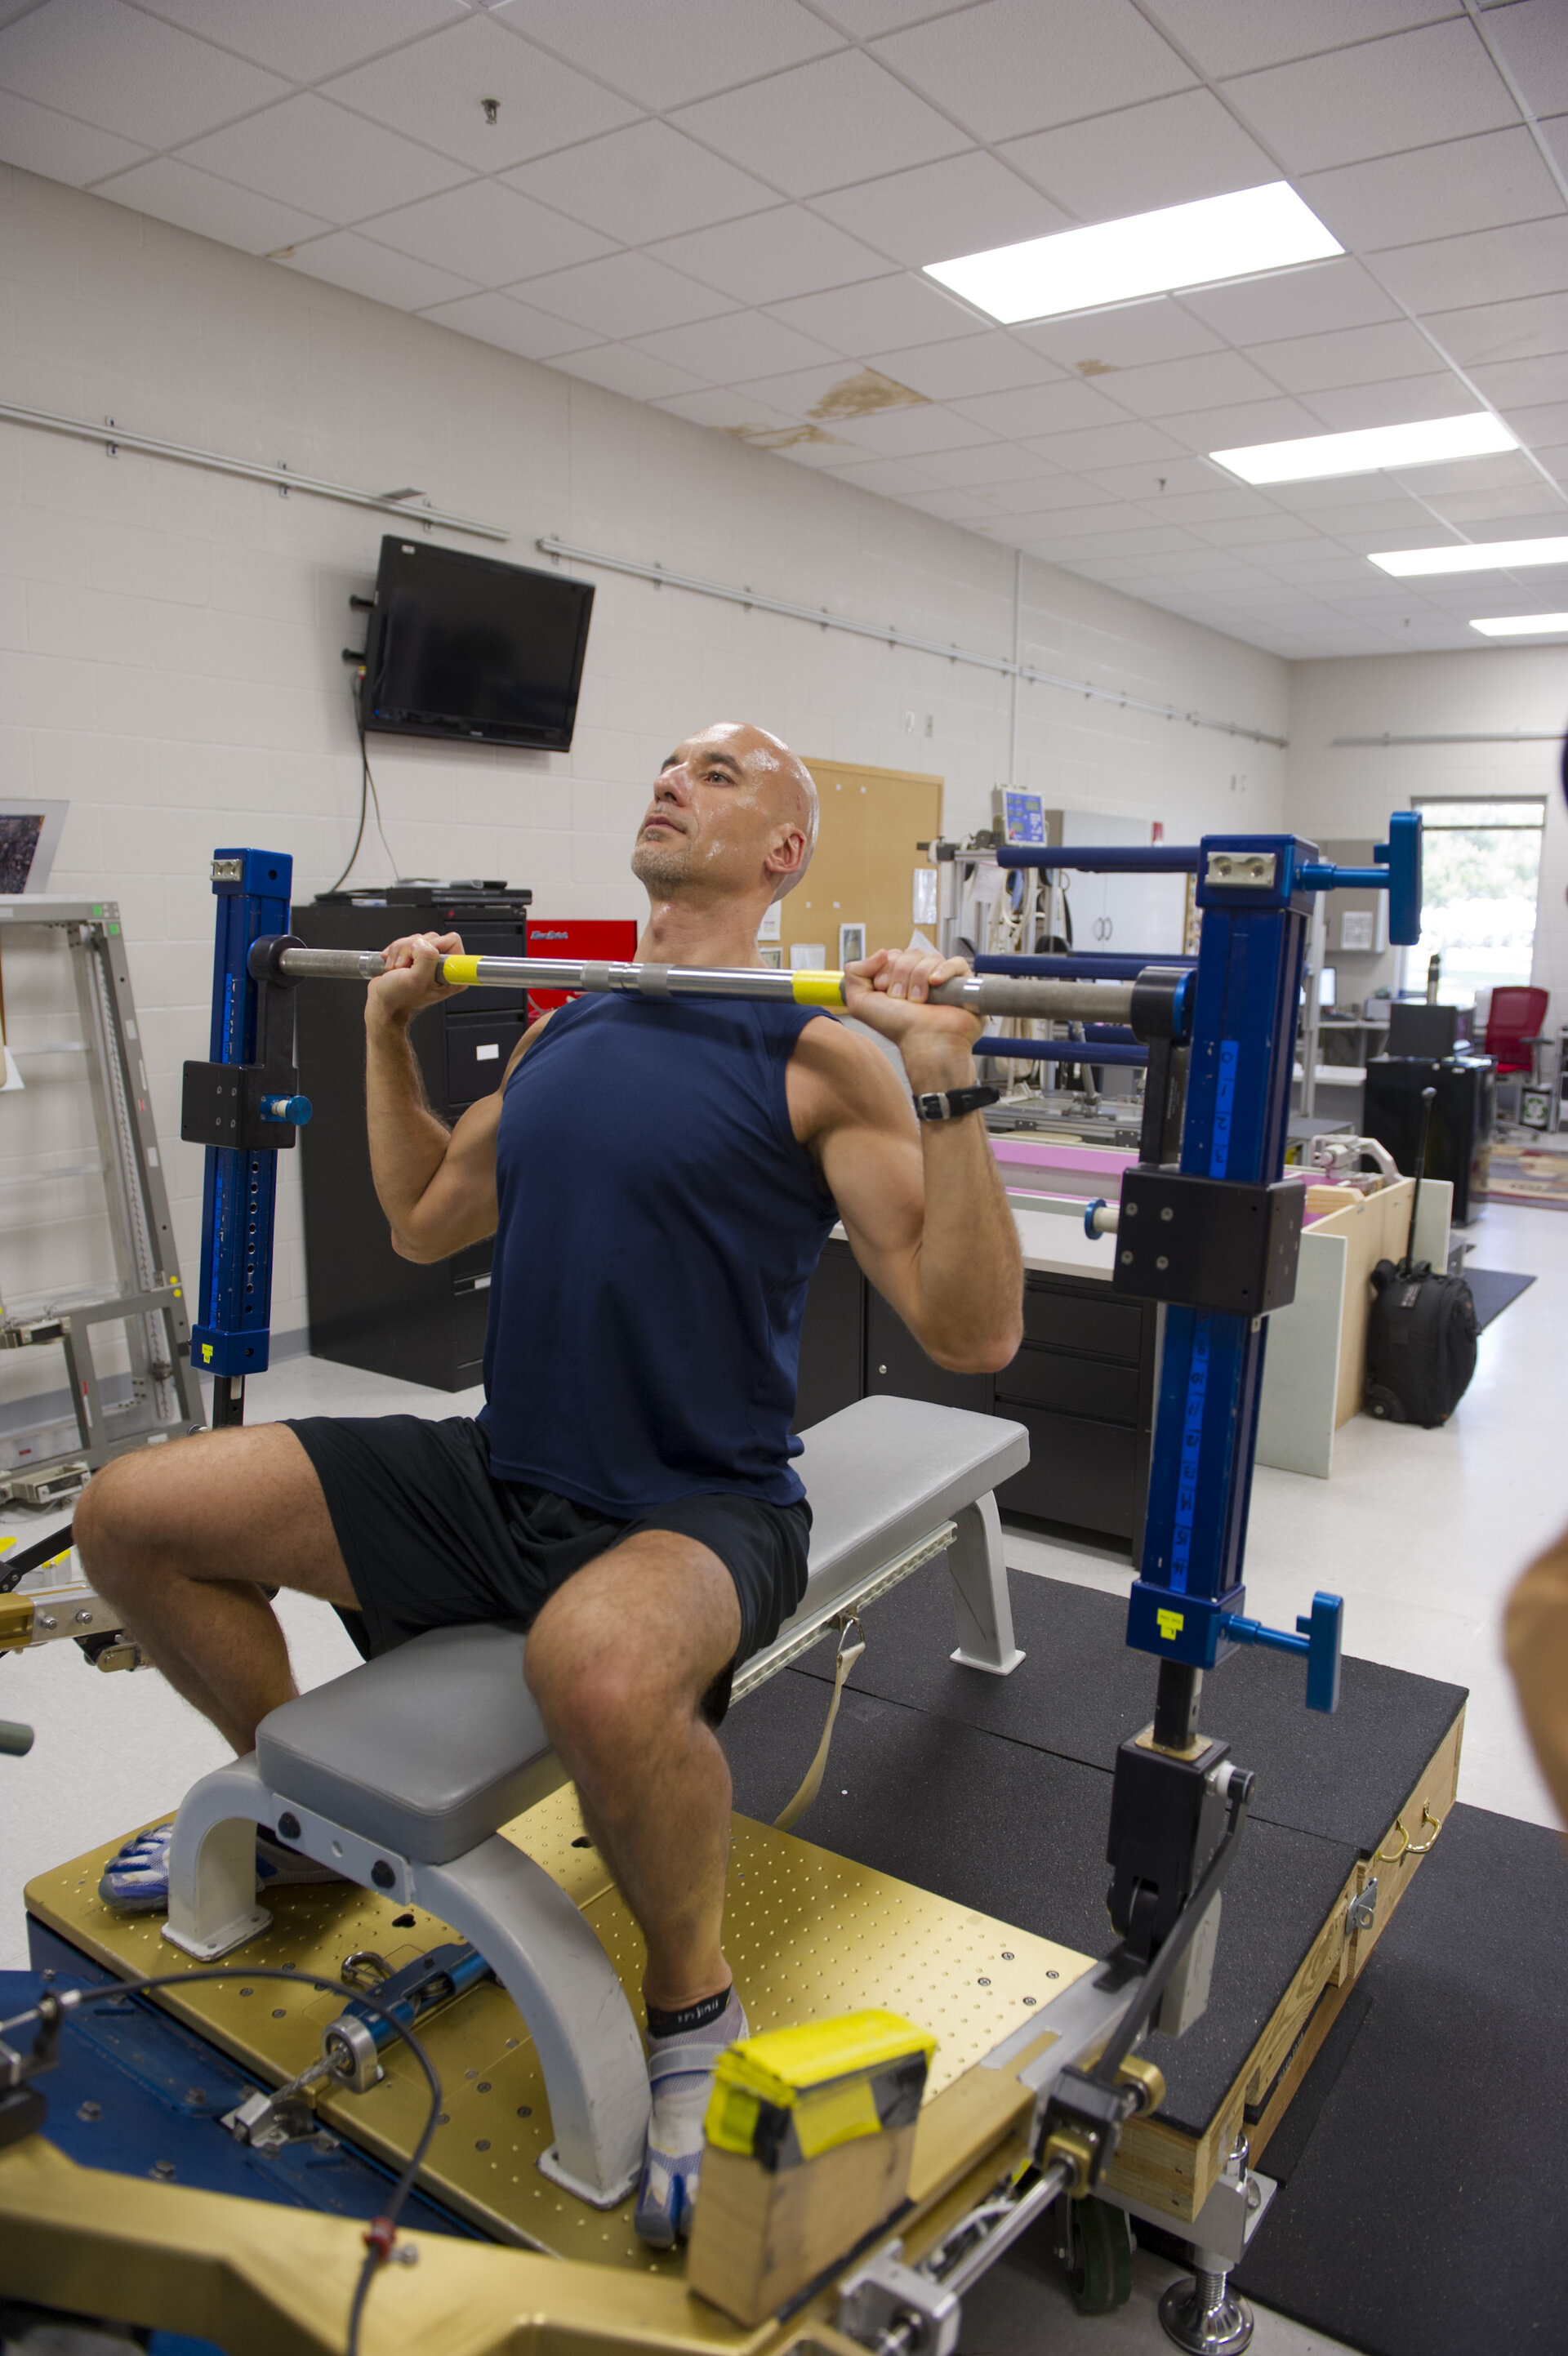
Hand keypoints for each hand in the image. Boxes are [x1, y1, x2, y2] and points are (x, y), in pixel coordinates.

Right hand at [366, 931, 467, 1028]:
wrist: (383, 1001)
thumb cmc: (400, 997)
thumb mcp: (417, 980)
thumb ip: (427, 958)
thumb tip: (423, 943)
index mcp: (453, 974)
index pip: (452, 940)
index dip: (432, 946)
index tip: (421, 964)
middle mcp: (444, 966)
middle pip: (432, 938)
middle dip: (411, 950)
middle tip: (405, 968)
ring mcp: (429, 960)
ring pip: (417, 939)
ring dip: (401, 952)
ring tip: (397, 969)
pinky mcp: (417, 955)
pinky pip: (407, 941)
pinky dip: (396, 951)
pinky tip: (394, 965)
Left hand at [842, 948, 980, 1088]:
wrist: (925, 1042)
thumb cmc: (898, 1027)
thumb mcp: (860, 1002)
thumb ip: (855, 972)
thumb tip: (881, 952)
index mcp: (900, 979)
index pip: (894, 954)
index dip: (886, 968)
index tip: (884, 989)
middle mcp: (921, 978)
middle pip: (911, 953)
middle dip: (901, 973)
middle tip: (900, 998)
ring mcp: (943, 980)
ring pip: (930, 957)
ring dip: (919, 977)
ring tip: (918, 1000)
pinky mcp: (963, 983)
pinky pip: (955, 962)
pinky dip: (944, 970)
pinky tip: (935, 983)